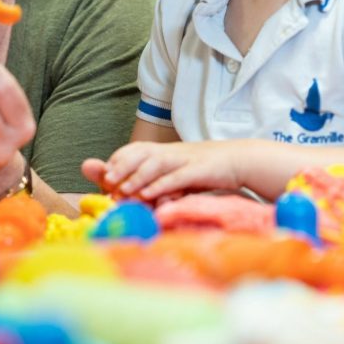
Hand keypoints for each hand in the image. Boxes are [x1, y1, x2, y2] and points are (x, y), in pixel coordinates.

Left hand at [84, 140, 241, 201]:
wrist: (238, 160)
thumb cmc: (204, 169)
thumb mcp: (178, 169)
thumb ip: (157, 178)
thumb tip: (134, 192)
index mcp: (165, 150)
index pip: (136, 148)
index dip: (119, 159)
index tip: (105, 173)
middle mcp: (171, 151)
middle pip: (141, 152)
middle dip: (122, 166)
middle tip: (107, 181)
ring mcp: (185, 159)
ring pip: (156, 163)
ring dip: (137, 176)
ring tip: (122, 189)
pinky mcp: (199, 170)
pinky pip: (177, 176)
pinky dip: (161, 185)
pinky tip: (148, 194)